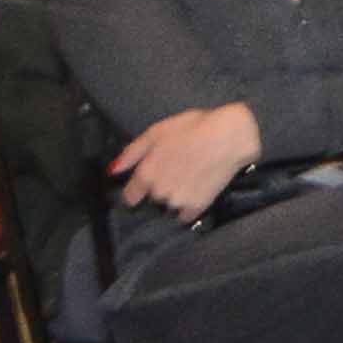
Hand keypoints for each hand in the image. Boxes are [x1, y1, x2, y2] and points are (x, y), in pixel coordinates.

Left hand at [115, 99, 264, 212]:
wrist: (229, 137)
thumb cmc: (192, 128)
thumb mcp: (156, 132)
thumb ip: (132, 153)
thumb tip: (112, 171)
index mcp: (146, 173)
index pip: (130, 196)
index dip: (135, 191)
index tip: (143, 186)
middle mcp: (159, 191)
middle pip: (152, 198)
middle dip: (160, 187)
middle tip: (176, 168)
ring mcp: (178, 201)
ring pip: (169, 206)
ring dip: (175, 196)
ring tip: (189, 176)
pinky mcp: (198, 207)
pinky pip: (185, 215)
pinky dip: (188, 207)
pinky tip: (197, 189)